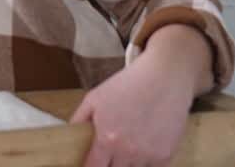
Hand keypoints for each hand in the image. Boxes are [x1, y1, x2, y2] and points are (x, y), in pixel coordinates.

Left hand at [69, 54, 195, 166]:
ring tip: (127, 147)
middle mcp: (128, 150)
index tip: (90, 163)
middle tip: (109, 152)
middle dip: (109, 164)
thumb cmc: (128, 84)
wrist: (163, 76)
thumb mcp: (94, 98)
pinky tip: (142, 151)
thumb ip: (78, 120)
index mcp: (108, 138)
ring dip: (128, 164)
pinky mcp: (166, 155)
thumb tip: (68, 136)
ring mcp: (149, 155)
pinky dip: (146, 164)